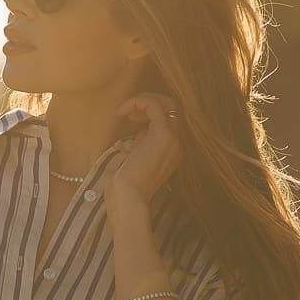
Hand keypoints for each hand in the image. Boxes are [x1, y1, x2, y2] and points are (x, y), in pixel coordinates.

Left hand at [110, 93, 182, 209]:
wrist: (129, 199)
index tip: (131, 120)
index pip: (168, 120)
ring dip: (143, 100)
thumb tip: (139, 128)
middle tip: (129, 112)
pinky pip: (154, 105)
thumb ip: (142, 143)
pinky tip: (122, 112)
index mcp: (172, 151)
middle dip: (149, 102)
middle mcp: (177, 144)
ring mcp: (173, 139)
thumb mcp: (137, 159)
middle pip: (171, 107)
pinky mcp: (163, 135)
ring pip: (166, 102)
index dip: (149, 113)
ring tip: (126, 112)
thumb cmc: (126, 187)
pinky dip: (137, 102)